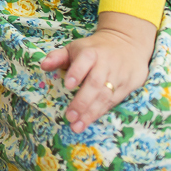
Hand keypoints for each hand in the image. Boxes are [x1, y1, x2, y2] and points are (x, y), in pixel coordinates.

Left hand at [40, 11, 155, 132]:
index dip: (77, 73)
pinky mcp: (126, 87)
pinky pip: (113, 102)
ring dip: (90, 113)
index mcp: (91, 53)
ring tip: (77, 125)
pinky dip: (100, 112)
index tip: (67, 85)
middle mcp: (106, 64)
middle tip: (69, 116)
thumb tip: (43, 65)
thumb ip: (58, 57)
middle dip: (82, 101)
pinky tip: (88, 121)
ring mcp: (118, 76)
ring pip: (105, 96)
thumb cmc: (93, 49)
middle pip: (95, 84)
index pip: (85, 61)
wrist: (127, 44)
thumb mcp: (75, 48)